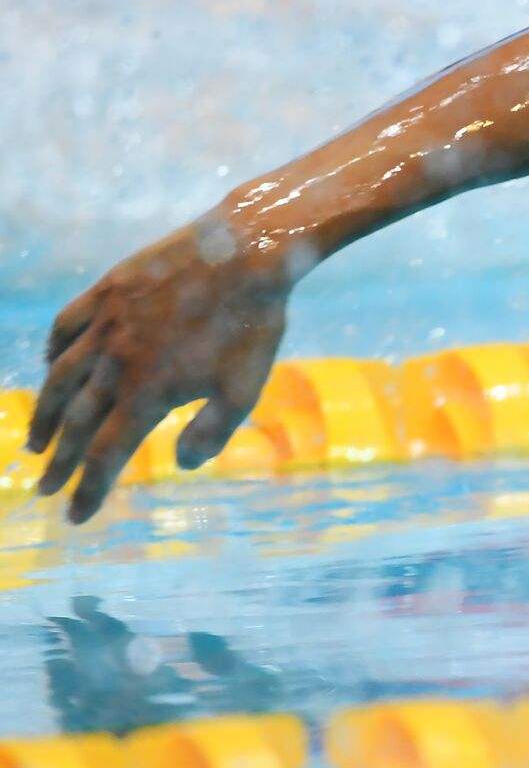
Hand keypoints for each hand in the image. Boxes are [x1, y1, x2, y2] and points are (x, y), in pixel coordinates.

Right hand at [26, 220, 287, 522]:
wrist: (248, 251)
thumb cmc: (253, 324)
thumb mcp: (246, 389)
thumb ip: (212, 432)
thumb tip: (181, 465)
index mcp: (148, 391)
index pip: (107, 454)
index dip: (89, 488)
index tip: (76, 516)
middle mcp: (116, 360)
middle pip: (76, 422)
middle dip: (60, 462)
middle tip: (44, 487)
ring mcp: (106, 322)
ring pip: (60, 377)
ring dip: (46, 414)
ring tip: (38, 442)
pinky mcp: (108, 290)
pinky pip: (67, 326)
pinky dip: (53, 352)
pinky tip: (50, 366)